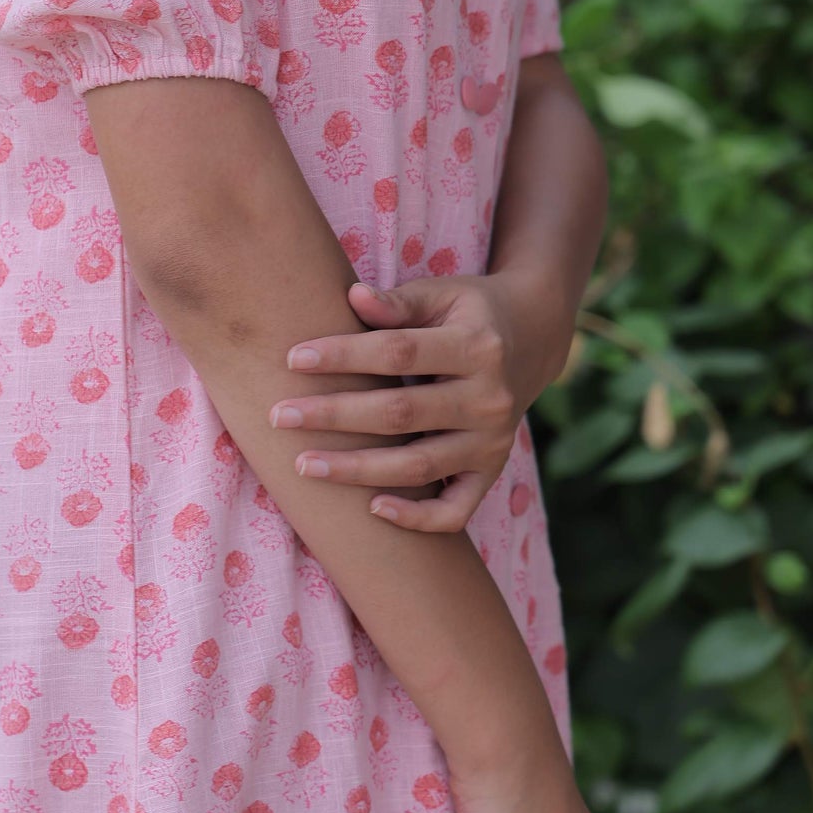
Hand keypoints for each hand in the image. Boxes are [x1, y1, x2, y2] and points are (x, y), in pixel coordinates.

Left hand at [269, 269, 570, 532]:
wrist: (532, 338)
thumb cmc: (468, 311)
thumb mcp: (442, 293)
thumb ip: (398, 301)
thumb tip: (352, 297)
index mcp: (476, 346)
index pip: (398, 353)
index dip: (344, 355)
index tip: (292, 358)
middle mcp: (489, 398)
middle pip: (401, 413)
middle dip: (335, 416)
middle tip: (280, 416)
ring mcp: (492, 441)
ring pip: (419, 467)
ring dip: (358, 470)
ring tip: (303, 466)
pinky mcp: (491, 471)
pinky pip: (456, 510)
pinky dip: (418, 519)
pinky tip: (373, 508)